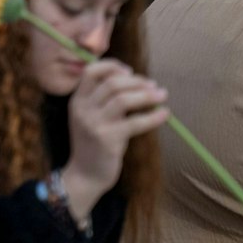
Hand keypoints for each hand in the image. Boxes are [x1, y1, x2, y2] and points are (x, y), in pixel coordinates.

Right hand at [60, 59, 168, 220]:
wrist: (85, 176)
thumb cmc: (94, 144)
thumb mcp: (91, 117)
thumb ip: (104, 100)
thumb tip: (135, 81)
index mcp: (77, 100)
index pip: (91, 71)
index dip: (112, 66)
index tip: (130, 71)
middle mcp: (83, 109)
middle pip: (112, 83)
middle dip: (137, 81)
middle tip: (154, 85)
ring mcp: (94, 124)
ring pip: (123, 99)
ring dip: (146, 95)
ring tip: (162, 96)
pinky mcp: (108, 139)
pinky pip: (135, 123)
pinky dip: (153, 117)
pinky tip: (165, 114)